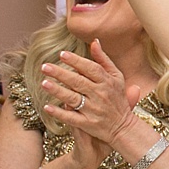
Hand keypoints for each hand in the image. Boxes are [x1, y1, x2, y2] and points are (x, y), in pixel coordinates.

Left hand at [39, 40, 143, 168]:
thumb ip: (104, 60)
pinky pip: (71, 118)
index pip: (91, 69)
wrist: (124, 127)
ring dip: (58, 91)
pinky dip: (59, 113)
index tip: (62, 54)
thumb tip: (94, 42)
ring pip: (73, 99)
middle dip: (61, 74)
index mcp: (107, 82)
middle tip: (45, 66)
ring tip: (44, 83)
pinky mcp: (88, 124)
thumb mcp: (116, 78)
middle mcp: (100, 95)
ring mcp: (94, 110)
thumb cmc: (118, 99)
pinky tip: (47, 107)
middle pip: (78, 82)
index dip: (76, 61)